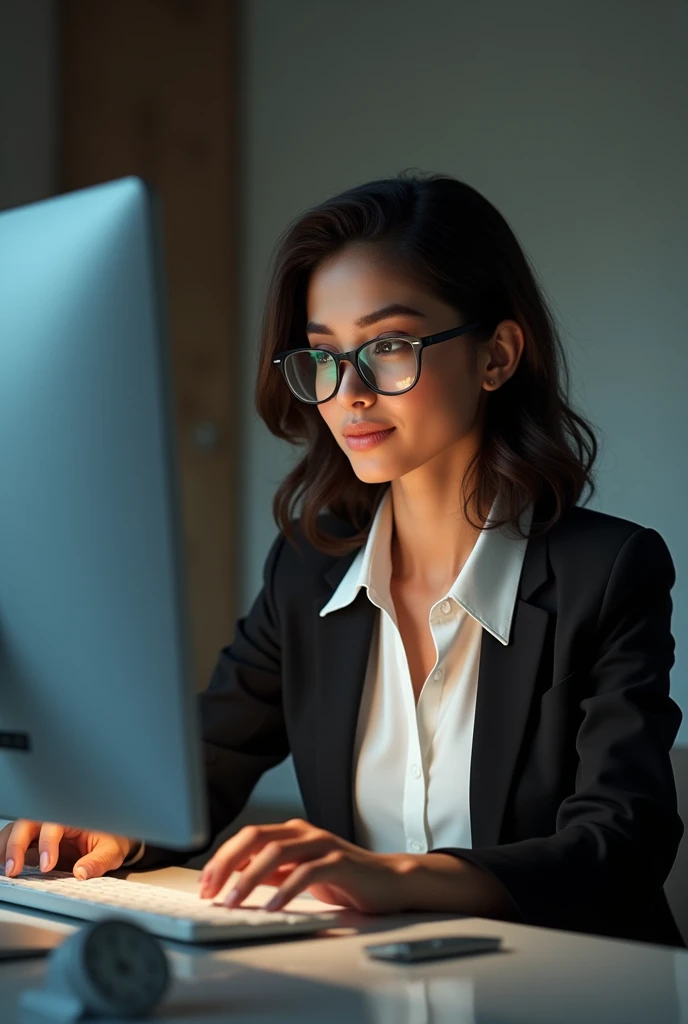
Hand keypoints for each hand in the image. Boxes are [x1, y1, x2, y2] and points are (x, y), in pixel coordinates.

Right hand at [0, 820, 133, 879]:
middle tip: (15, 869)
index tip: (47, 866)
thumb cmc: (112, 840)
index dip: (47, 844)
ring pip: (16, 830)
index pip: (53, 825)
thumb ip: (98, 861)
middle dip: (17, 845)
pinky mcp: (36, 842)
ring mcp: (42, 830)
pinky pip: (16, 841)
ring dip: (7, 847)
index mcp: (72, 816)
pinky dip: (6, 851)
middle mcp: (54, 819)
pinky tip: (5, 865)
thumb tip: (82, 873)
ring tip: (6, 869)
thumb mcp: (111, 850)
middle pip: (27, 823)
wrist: (113, 838)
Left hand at [197, 818, 420, 912]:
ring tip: (233, 902)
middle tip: (210, 890)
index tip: (204, 884)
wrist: (387, 882)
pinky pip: (306, 872)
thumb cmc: (343, 879)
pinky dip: (285, 890)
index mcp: (291, 832)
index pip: (247, 837)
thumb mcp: (297, 873)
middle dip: (227, 863)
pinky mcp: (340, 863)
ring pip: (277, 851)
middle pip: (256, 837)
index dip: (222, 858)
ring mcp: (322, 844)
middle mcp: (304, 832)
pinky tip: (272, 908)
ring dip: (250, 878)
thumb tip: (233, 881)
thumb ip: (270, 873)